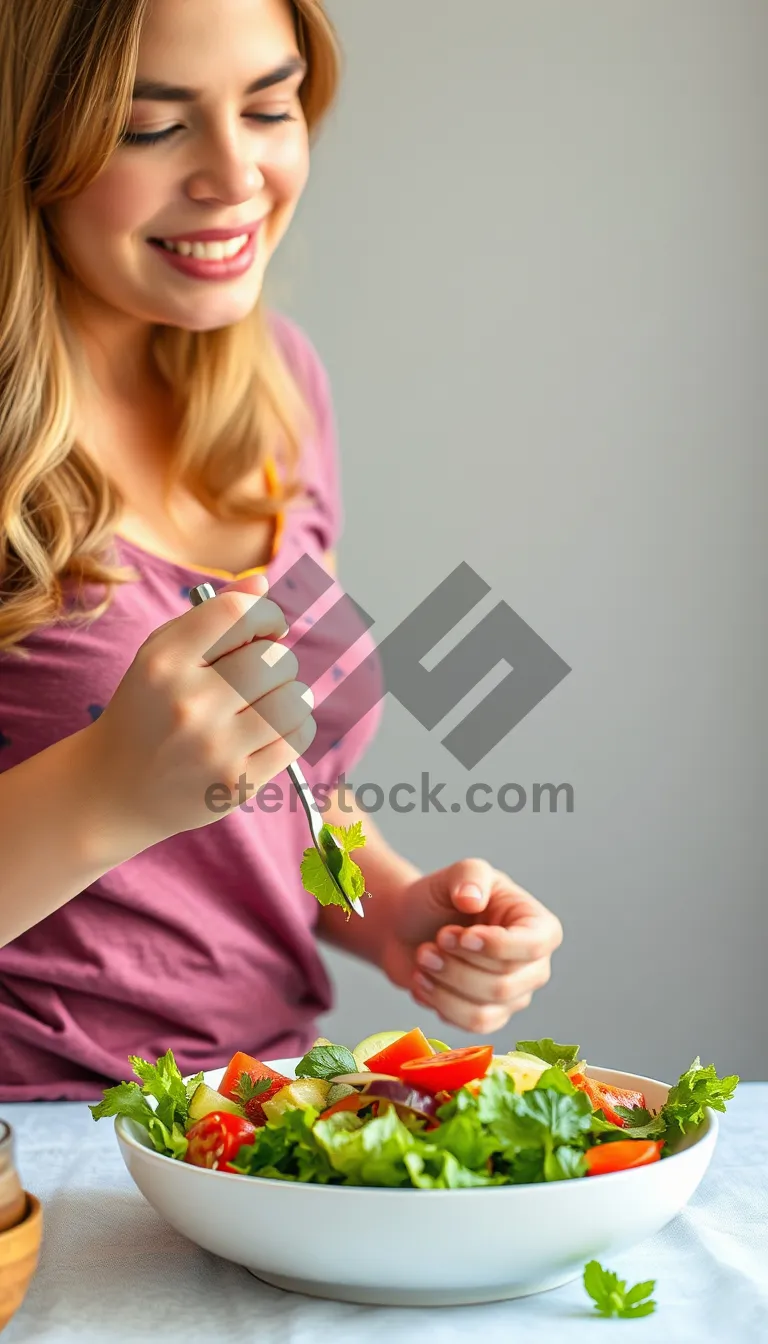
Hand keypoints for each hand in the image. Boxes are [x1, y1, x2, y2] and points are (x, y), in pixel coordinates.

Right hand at [86, 574, 315, 848]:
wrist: (115, 789)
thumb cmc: (147, 711)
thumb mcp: (162, 654)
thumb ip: (213, 616)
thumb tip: (264, 583)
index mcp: (165, 662)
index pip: (239, 613)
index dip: (268, 614)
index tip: (268, 628)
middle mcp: (189, 703)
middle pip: (275, 658)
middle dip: (277, 660)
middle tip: (259, 675)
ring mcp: (215, 747)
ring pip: (295, 698)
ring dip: (290, 695)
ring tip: (267, 702)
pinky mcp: (238, 783)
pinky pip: (298, 737)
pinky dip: (295, 727)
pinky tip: (271, 728)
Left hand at [382, 860, 562, 1034]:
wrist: (407, 928)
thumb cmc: (437, 900)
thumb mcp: (452, 876)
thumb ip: (468, 876)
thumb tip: (473, 899)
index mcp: (538, 925)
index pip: (534, 945)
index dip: (495, 946)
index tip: (459, 935)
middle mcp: (534, 965)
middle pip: (504, 984)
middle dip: (457, 966)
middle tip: (431, 944)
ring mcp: (514, 995)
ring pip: (484, 1010)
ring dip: (444, 987)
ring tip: (423, 959)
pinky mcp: (491, 1016)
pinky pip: (470, 1026)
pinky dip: (439, 1004)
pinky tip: (424, 982)